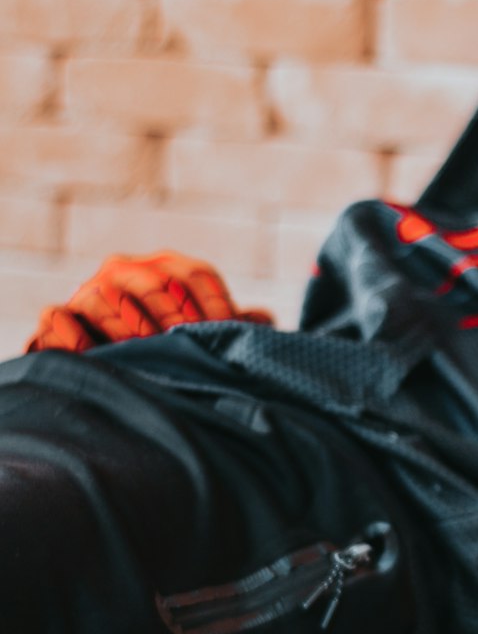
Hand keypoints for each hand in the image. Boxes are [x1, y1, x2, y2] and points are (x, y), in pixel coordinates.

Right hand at [26, 251, 273, 353]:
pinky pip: (58, 317)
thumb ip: (231, 325)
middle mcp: (125, 272)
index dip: (214, 307)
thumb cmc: (165, 348)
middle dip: (173, 318)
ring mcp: (89, 292)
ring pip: (105, 296)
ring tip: (143, 352)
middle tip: (184, 348)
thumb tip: (264, 320)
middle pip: (152, 281)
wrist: (106, 364)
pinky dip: (73, 334)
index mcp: (166, 269)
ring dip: (127, 326)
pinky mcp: (58, 319)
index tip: (221, 337)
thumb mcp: (200, 335)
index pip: (195, 275)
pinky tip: (95, 355)